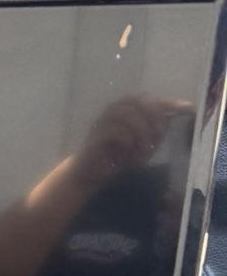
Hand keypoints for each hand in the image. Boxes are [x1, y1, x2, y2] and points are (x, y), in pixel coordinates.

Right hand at [69, 96, 191, 196]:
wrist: (88, 176)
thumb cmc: (116, 159)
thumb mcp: (143, 145)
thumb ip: (156, 131)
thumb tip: (172, 118)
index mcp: (125, 109)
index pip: (150, 99)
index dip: (169, 102)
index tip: (187, 108)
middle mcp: (113, 111)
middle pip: (141, 102)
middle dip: (155, 119)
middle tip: (159, 137)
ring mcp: (103, 122)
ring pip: (129, 115)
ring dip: (142, 132)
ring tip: (145, 150)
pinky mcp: (95, 136)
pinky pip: (117, 131)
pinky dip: (128, 142)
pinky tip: (131, 154)